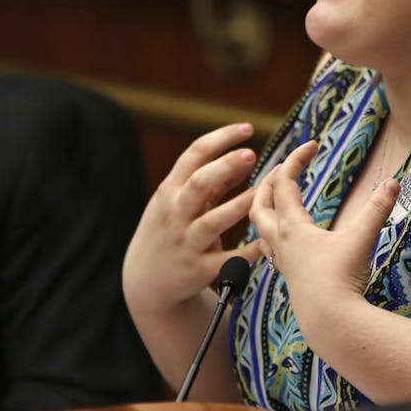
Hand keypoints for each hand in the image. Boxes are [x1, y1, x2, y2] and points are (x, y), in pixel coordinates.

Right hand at [123, 123, 263, 309]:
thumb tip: (244, 157)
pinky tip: (265, 242)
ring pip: (213, 221)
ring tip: (261, 193)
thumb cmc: (169, 231)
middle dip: (225, 166)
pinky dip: (246, 252)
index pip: (194, 155)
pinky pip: (226, 260)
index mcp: (171, 191)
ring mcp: (187, 242)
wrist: (145, 281)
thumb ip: (210, 182)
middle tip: (251, 153)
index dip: (221, 139)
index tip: (246, 128)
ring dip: (238, 206)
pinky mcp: (199, 269)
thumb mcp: (177, 203)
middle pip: (199, 183)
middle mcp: (176, 214)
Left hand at [249, 141, 399, 322]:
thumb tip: (393, 183)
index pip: (285, 182)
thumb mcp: (361, 240)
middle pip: (259, 203)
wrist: (330, 322)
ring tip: (274, 200)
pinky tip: (284, 239)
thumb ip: (376, 209)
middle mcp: (280, 241)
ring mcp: (281, 261)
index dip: (296, 159)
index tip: (312, 145)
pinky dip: (271, 236)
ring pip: (259, 228)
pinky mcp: (289, 277)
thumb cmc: (341, 280)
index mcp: (292, 226)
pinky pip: (270, 250)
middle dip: (267, 182)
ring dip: (263, 209)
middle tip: (282, 168)